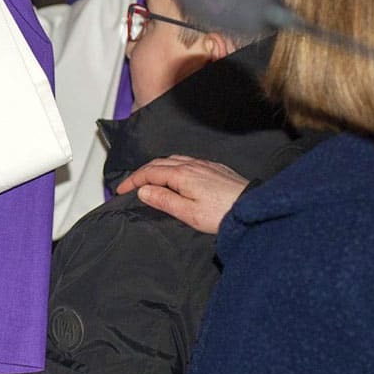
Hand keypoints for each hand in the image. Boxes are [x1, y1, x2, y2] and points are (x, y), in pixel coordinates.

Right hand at [115, 154, 249, 233]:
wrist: (253, 207)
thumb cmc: (223, 214)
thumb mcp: (188, 213)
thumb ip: (164, 200)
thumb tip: (143, 190)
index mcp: (182, 175)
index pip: (149, 173)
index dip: (132, 180)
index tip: (120, 189)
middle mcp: (192, 164)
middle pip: (159, 163)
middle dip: (141, 172)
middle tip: (130, 185)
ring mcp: (205, 164)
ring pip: (173, 160)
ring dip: (157, 167)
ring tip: (150, 179)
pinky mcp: (215, 168)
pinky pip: (187, 161)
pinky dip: (173, 166)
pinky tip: (177, 176)